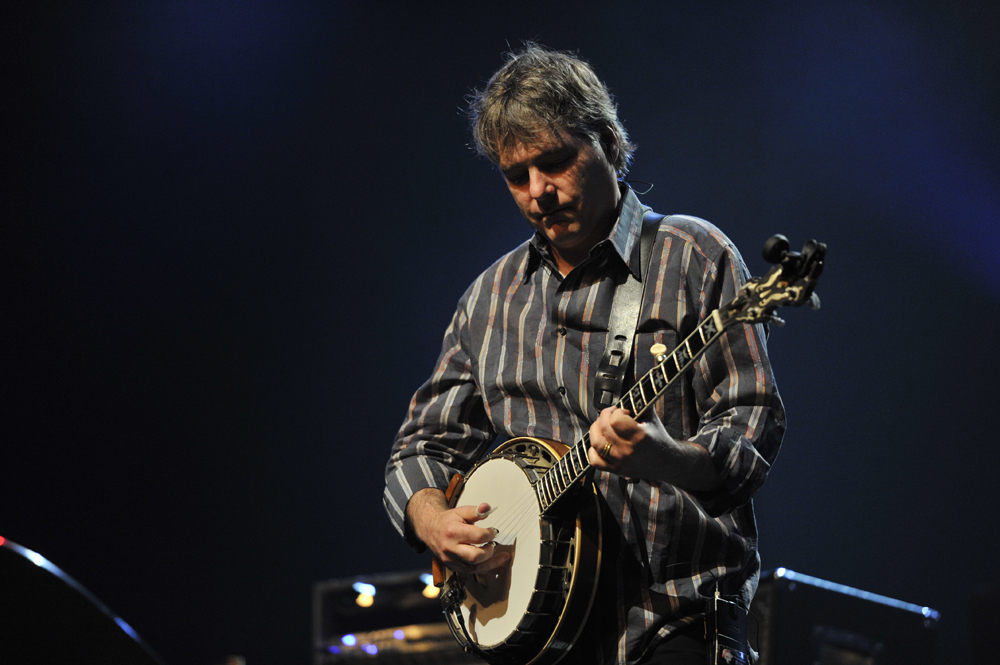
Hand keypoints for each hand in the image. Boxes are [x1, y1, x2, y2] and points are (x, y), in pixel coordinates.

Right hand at [407, 489, 509, 573]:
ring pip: (475, 568)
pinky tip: (497, 567)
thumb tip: (487, 508)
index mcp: (453, 532)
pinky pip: (472, 572)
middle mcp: (450, 548)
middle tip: (494, 544)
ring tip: (504, 557)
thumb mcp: (460, 512)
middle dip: (489, 552)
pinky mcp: (453, 567)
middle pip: (475, 557)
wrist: (430, 530)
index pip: (477, 537)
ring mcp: (451, 560)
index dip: (489, 534)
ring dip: (492, 564)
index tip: (493, 532)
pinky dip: (486, 570)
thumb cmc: (447, 521)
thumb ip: (475, 511)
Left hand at [587, 407, 722, 490]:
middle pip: (603, 429)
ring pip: (596, 443)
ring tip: (603, 425)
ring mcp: (621, 462)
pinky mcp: (615, 471)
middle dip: (605, 416)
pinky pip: (594, 460)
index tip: (623, 411)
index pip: (615, 419)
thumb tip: (633, 385)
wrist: (667, 463)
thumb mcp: (652, 418)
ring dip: (596, 429)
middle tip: (612, 414)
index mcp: (640, 437)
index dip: (616, 411)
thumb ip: (641, 403)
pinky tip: (601, 441)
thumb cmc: (659, 438)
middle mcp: (629, 451)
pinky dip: (593, 449)